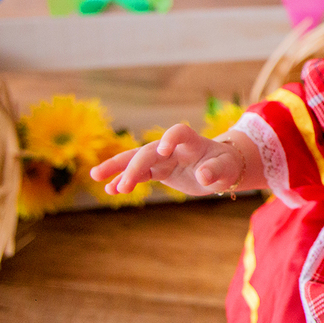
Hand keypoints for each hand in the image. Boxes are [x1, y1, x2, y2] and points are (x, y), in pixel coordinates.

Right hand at [89, 123, 245, 196]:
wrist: (222, 168)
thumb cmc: (227, 166)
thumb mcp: (227, 170)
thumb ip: (215, 171)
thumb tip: (203, 175)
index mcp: (193, 142)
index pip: (178, 132)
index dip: (170, 138)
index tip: (164, 150)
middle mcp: (174, 147)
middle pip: (150, 151)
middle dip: (135, 167)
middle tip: (123, 187)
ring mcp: (164, 158)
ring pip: (137, 159)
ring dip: (117, 168)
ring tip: (95, 177)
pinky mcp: (159, 169)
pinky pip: (139, 174)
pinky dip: (124, 180)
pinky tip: (110, 190)